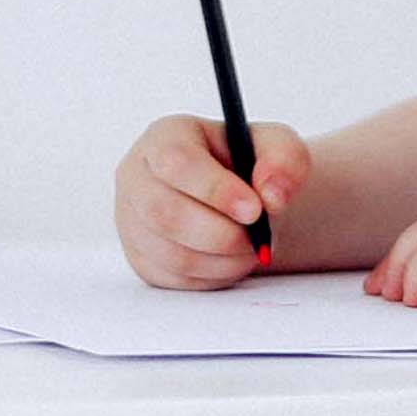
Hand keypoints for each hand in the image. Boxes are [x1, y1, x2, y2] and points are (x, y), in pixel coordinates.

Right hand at [115, 114, 313, 288]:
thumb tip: (272, 195)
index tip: (254, 210)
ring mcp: (132, 220)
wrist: (240, 201)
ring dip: (221, 259)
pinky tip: (231, 259)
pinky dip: (212, 276)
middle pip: (164, 212)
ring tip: (250, 248)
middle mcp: (137, 176)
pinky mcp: (141, 257)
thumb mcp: (278, 148)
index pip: (176, 161)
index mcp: (166, 137)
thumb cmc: (251, 167)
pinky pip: (174, 278)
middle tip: (255, 239)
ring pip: (170, 252)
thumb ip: (284, 160)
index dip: (215, 189)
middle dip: (219, 233)